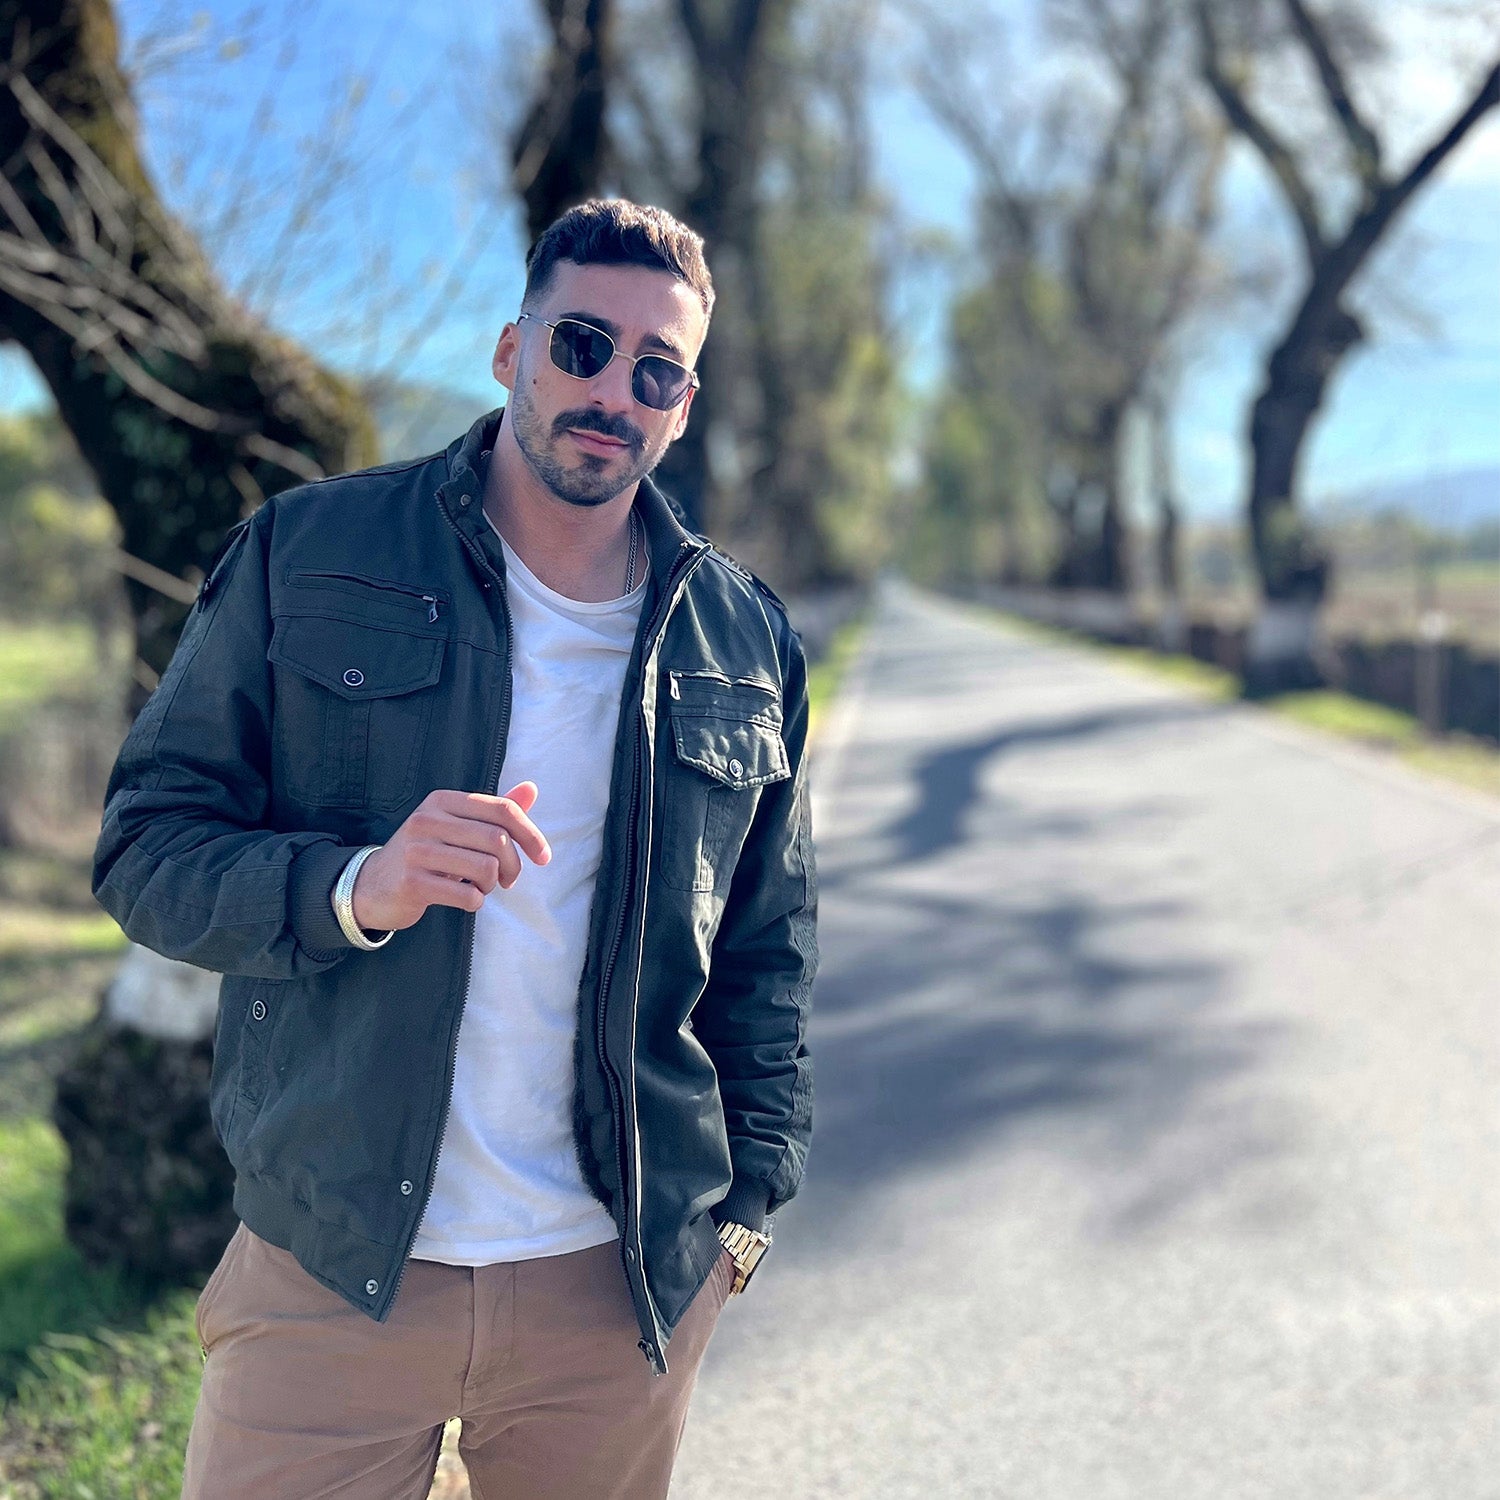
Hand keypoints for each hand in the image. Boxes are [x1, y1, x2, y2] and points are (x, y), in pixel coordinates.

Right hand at [351, 783, 549, 931]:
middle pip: (497, 840)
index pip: (502, 809)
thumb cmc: (426, 854)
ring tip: (481, 888)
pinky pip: (467, 895)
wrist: (371, 885)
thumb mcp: (456, 826)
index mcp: (442, 801)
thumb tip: (531, 789)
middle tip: (508, 880)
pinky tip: (464, 899)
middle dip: (514, 866)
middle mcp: (427, 819)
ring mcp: (417, 851)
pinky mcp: (412, 882)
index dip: (530, 834)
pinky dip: (475, 902)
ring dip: (492, 885)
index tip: (543, 857)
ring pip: (486, 869)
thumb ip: (494, 811)